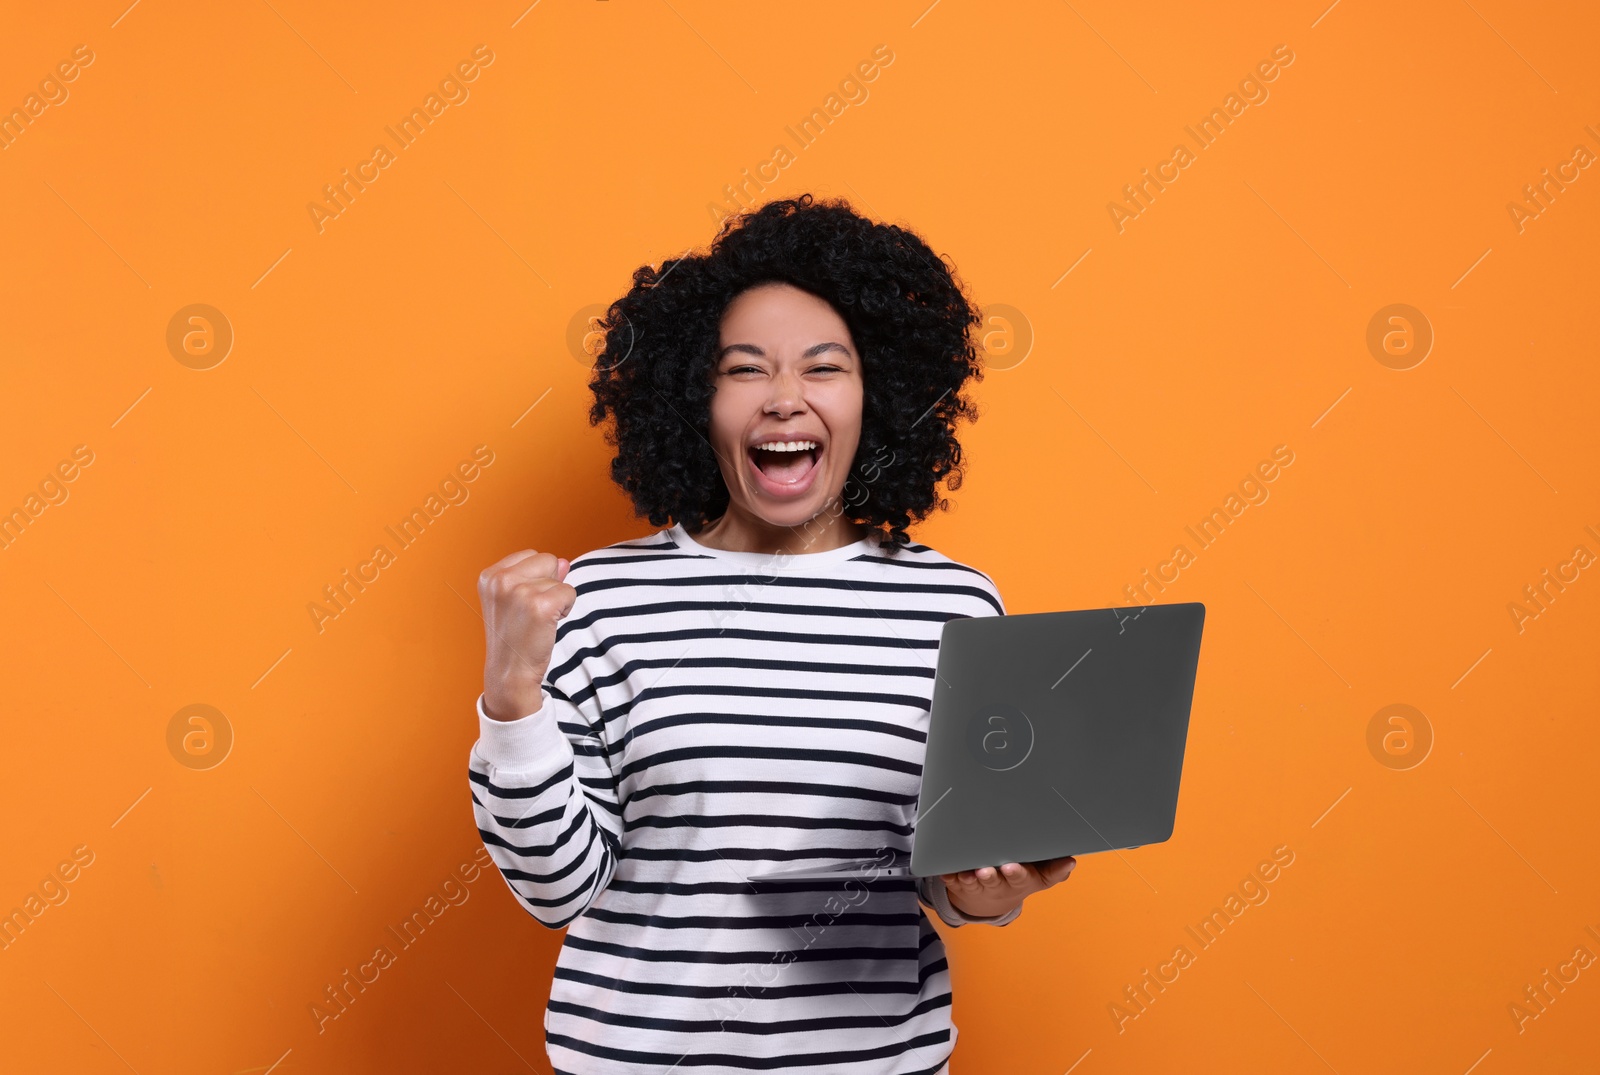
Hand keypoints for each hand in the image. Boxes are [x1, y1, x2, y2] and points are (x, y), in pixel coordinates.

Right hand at [478, 550, 575, 721]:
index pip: (530, 555)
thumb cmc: (514, 637)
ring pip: (560, 578)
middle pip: (547, 560)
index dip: (536, 578)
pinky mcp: (541, 605)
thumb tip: (564, 562)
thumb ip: (536, 575)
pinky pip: (570, 593)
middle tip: (532, 613)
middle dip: (548, 584)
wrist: (510, 673)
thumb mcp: (516, 600)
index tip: (522, 605)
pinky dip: (567, 609)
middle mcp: (501, 580)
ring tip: (537, 621)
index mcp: (489, 576)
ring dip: (557, 599)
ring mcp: (520, 592)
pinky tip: (549, 625)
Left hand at [940, 856, 1076, 918]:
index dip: (1015, 873)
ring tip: (968, 872)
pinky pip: (952, 881)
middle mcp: (996, 884)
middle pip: (993, 880)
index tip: (1012, 867)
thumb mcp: (1038, 878)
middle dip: (990, 875)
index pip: (1019, 878)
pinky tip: (945, 871)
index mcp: (1017, 881)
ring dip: (969, 878)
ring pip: (972, 882)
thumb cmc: (1017, 881)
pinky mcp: (959, 883)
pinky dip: (948, 876)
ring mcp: (977, 885)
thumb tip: (1071, 862)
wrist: (990, 903)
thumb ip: (1054, 871)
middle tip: (986, 870)